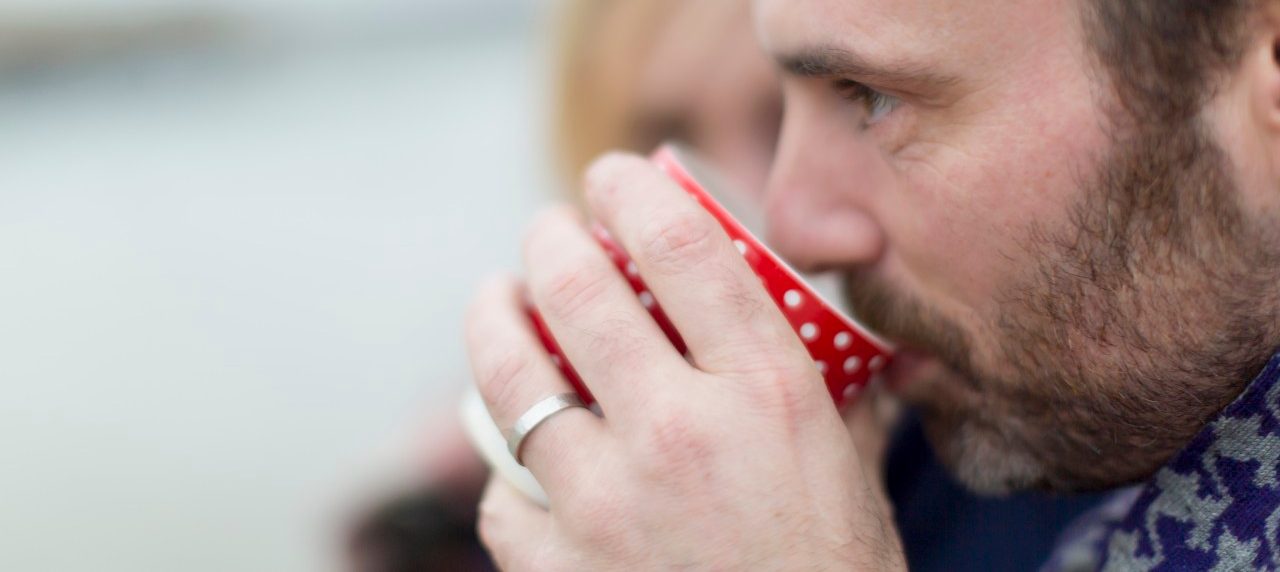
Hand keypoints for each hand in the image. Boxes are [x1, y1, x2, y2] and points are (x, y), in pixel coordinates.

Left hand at [465, 153, 905, 570]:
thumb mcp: (854, 472)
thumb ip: (836, 393)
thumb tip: (833, 334)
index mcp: (767, 395)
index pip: (684, 249)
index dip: (635, 192)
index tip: (613, 177)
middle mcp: (681, 432)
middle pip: (578, 290)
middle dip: (549, 240)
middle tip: (547, 232)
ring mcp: (607, 501)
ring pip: (512, 377)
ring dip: (492, 321)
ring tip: (493, 300)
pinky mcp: (558, 564)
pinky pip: (504, 489)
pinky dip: (509, 465)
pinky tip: (518, 448)